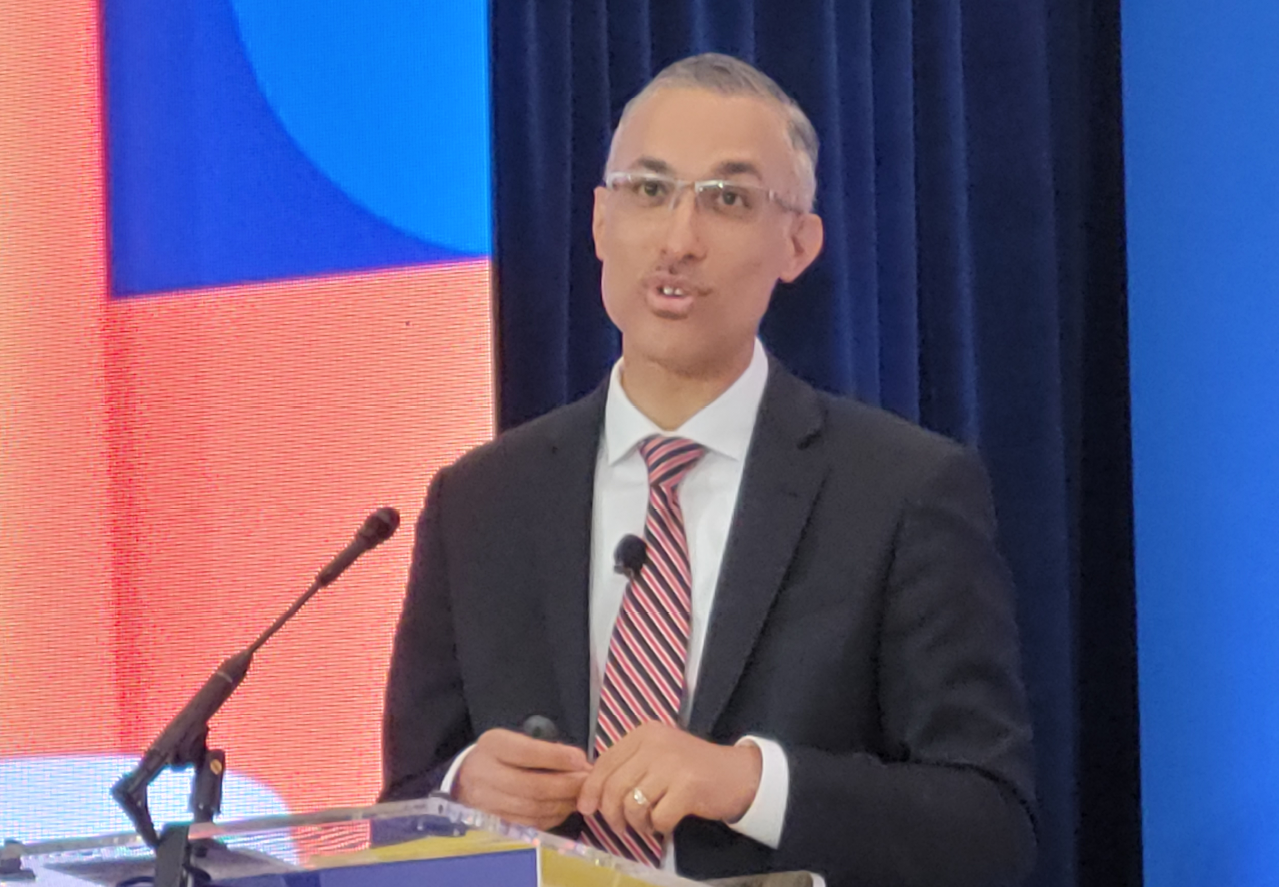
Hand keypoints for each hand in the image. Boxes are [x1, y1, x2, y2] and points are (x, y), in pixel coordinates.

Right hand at [456, 728, 591, 830]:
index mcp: (493, 746)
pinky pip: (531, 823)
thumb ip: (545, 749)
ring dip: (563, 803)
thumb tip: (579, 762)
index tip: (582, 760)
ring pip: (534, 809)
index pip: (528, 752)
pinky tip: (565, 807)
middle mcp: (486, 775)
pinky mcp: (497, 822)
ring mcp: (489, 802)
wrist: (466, 777)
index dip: (558, 758)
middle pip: (532, 786)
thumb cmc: (499, 754)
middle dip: (566, 786)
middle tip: (588, 782)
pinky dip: (554, 817)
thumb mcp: (515, 739)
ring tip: (581, 795)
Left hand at [577, 722, 761, 838]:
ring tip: (648, 824)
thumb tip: (591, 792)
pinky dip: (658, 827)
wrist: (737, 774)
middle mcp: (655, 744)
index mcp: (644, 733)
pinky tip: (666, 823)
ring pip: (632, 804)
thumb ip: (628, 766)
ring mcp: (672, 764)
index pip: (604, 763)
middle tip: (620, 826)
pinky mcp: (688, 787)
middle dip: (611, 814)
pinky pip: (657, 817)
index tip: (588, 808)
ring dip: (637, 823)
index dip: (591, 789)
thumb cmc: (692, 768)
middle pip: (614, 786)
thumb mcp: (657, 755)